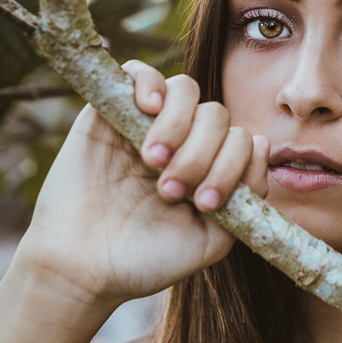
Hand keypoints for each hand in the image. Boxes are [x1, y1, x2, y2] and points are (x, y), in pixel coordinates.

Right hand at [17, 60, 269, 309]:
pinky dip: (150, 82)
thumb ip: (243, 201)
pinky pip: (139, 72)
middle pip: (216, 116)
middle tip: (169, 190)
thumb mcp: (209, 241)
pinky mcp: (110, 112)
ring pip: (186, 90)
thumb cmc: (144, 260)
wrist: (82, 270)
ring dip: (178, 124)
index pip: (244, 141)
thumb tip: (260, 147)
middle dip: (201, 154)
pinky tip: (148, 110)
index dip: (234, 164)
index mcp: (210, 170)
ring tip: (152, 161)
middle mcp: (184, 143)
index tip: (205, 203)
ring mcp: (147, 125)